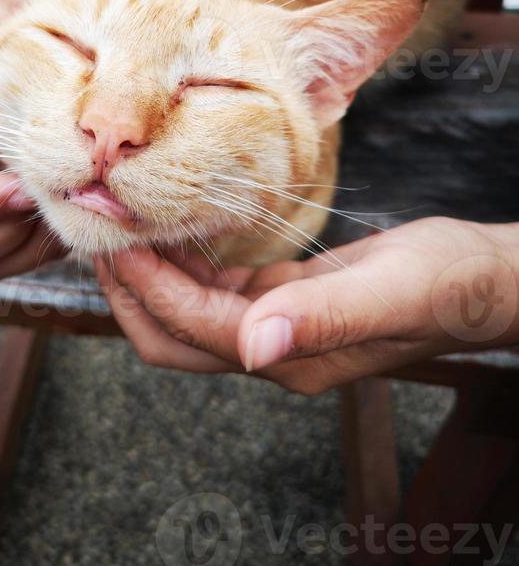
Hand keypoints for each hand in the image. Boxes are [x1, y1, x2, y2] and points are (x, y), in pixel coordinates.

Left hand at [95, 217, 518, 393]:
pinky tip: (176, 228)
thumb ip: (324, 317)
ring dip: (149, 275)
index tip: (114, 238)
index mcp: (292, 356)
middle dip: (128, 290)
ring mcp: (276, 329)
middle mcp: (274, 351)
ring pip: (186, 313)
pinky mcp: (283, 301)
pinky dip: (184, 264)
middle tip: (100, 233)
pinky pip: (215, 290)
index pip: (193, 327)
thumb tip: (254, 347)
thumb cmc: (447, 283)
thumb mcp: (391, 291)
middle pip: (172, 337)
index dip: (147, 285)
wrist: (481, 278)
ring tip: (123, 224)